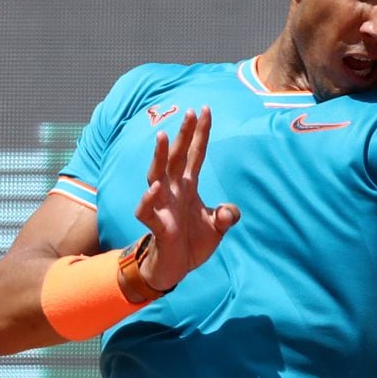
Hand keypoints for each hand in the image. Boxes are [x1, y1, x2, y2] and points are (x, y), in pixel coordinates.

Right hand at [133, 107, 239, 291]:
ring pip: (156, 175)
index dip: (201, 133)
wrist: (177, 267)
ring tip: (164, 136)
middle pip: (177, 157)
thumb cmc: (193, 242)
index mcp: (189, 186)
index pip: (196, 154)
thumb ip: (227, 216)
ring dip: (159, 156)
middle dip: (184, 135)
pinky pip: (147, 209)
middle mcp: (174, 190)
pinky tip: (155, 188)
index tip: (206, 110)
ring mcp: (163, 205)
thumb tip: (229, 212)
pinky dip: (149, 198)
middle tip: (189, 112)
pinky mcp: (157, 224)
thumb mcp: (217, 227)